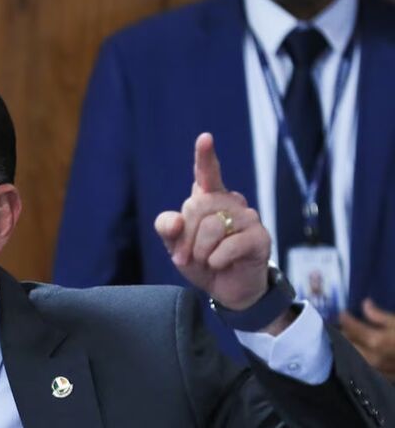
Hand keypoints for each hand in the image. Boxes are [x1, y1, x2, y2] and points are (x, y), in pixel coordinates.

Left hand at [155, 133, 272, 312]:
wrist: (226, 289)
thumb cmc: (202, 261)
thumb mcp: (176, 247)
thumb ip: (168, 230)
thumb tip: (175, 221)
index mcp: (208, 199)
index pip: (206, 174)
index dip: (205, 157)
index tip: (205, 138)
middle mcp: (230, 202)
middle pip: (196, 207)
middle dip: (186, 237)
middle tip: (190, 255)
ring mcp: (248, 217)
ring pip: (211, 227)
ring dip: (201, 251)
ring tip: (209, 260)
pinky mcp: (260, 237)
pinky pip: (228, 246)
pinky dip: (217, 260)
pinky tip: (221, 264)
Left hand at [340, 299, 394, 380]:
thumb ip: (380, 315)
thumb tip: (365, 304)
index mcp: (375, 341)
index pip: (352, 328)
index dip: (345, 318)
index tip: (343, 313)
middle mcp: (372, 357)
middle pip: (349, 344)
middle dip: (344, 334)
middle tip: (344, 325)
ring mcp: (377, 369)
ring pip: (355, 356)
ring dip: (351, 346)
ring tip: (352, 337)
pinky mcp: (385, 376)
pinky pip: (367, 365)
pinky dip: (362, 356)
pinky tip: (365, 351)